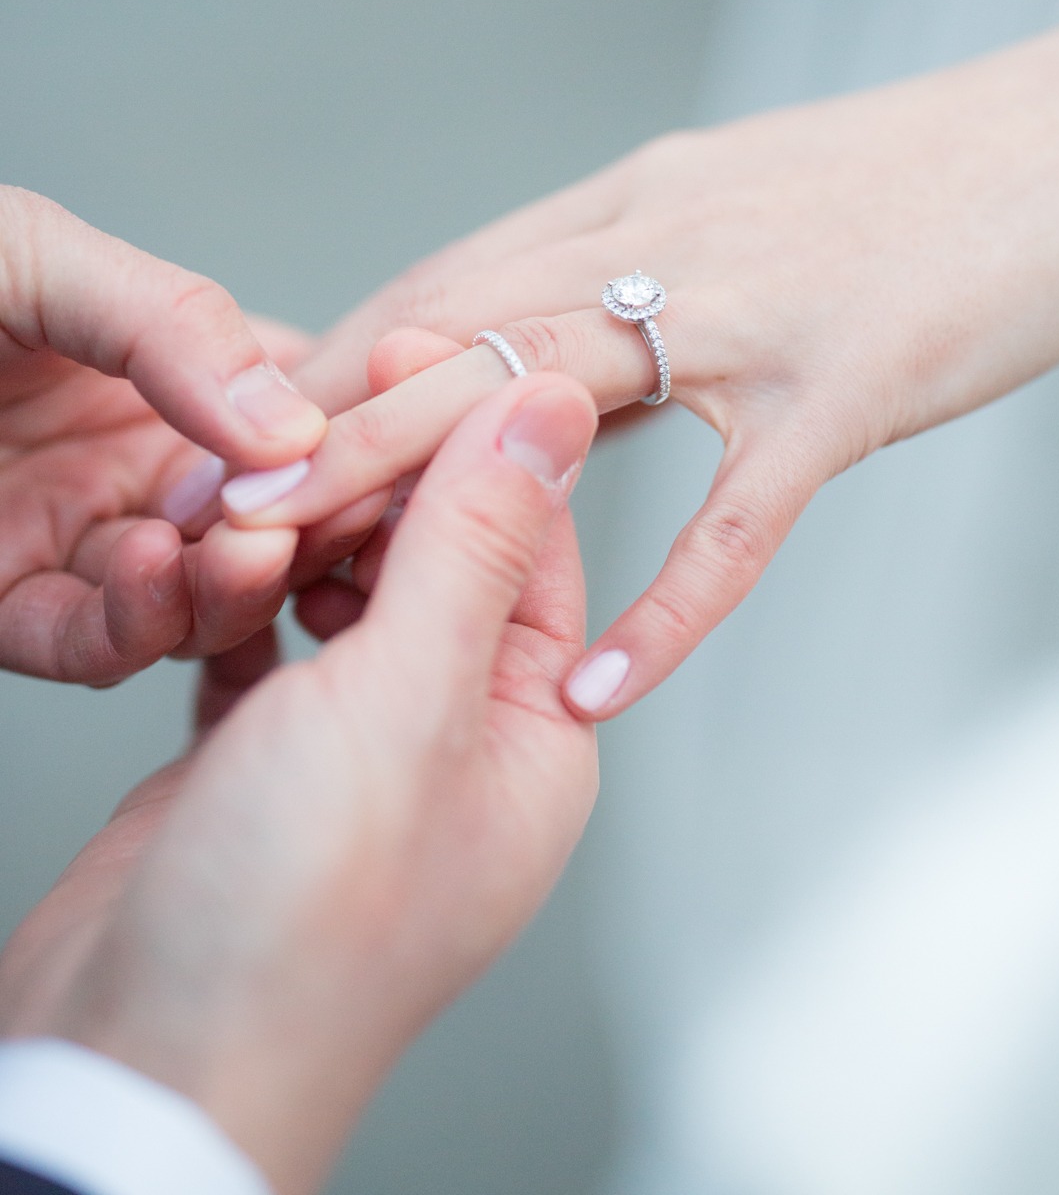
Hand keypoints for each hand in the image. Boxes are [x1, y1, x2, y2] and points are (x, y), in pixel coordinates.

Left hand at [0, 188, 326, 681]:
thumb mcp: (33, 256)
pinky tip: (157, 571)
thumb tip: (292, 422)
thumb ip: (170, 322)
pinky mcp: (4, 605)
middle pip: (266, 514)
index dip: (356, 432)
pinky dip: (138, 620)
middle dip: (303, 523)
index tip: (401, 446)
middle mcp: (139, 456)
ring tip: (241, 547)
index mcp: (168, 362)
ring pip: (195, 590)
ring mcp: (75, 534)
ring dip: (230, 580)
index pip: (301, 408)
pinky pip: (93, 638)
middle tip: (318, 517)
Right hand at [0, 372, 597, 1194]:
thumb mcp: (405, 703)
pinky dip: (234, 594)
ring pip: (342, 591)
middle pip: (435, 558)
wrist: (140, 1064)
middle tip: (307, 412)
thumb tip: (561, 412)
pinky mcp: (259, 762)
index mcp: (531, 733)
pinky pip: (262, 639)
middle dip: (372, 483)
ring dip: (297, 535)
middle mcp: (455, 740)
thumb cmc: (294, 926)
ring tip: (244, 495)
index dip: (474, 438)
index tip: (415, 351)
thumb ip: (478, 547)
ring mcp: (354, 753)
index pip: (529, 541)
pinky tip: (209, 560)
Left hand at [220, 0, 1058, 717]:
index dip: (328, 369)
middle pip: (453, 335)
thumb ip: (636, 261)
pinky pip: (740, 515)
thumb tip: (547, 335)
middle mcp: (667, 236)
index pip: (444, 286)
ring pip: (552, 402)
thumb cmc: (916, 179)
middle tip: (207, 525)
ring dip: (424, 500)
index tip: (240, 447)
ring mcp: (757, 312)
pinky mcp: (852, 383)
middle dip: (315, 433)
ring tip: (322, 602)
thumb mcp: (743, 197)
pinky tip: (601, 694)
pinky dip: (666, 610)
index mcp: (635, 195)